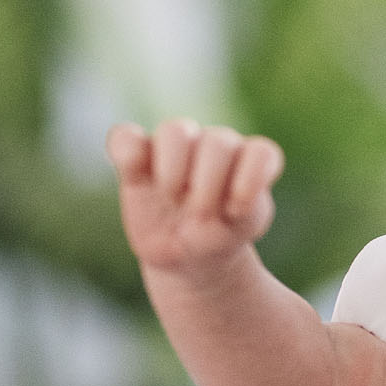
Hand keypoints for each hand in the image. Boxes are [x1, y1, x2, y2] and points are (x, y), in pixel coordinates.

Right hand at [107, 119, 283, 275]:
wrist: (187, 255)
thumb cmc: (219, 237)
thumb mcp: (238, 231)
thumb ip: (238, 210)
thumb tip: (216, 196)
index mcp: (249, 161)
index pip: (261, 153)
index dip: (251, 181)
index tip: (236, 212)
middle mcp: (216, 145)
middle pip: (218, 141)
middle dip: (210, 183)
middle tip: (201, 215)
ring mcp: (177, 148)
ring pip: (175, 130)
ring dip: (174, 167)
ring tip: (173, 196)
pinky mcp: (138, 158)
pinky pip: (124, 137)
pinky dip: (126, 150)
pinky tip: (134, 174)